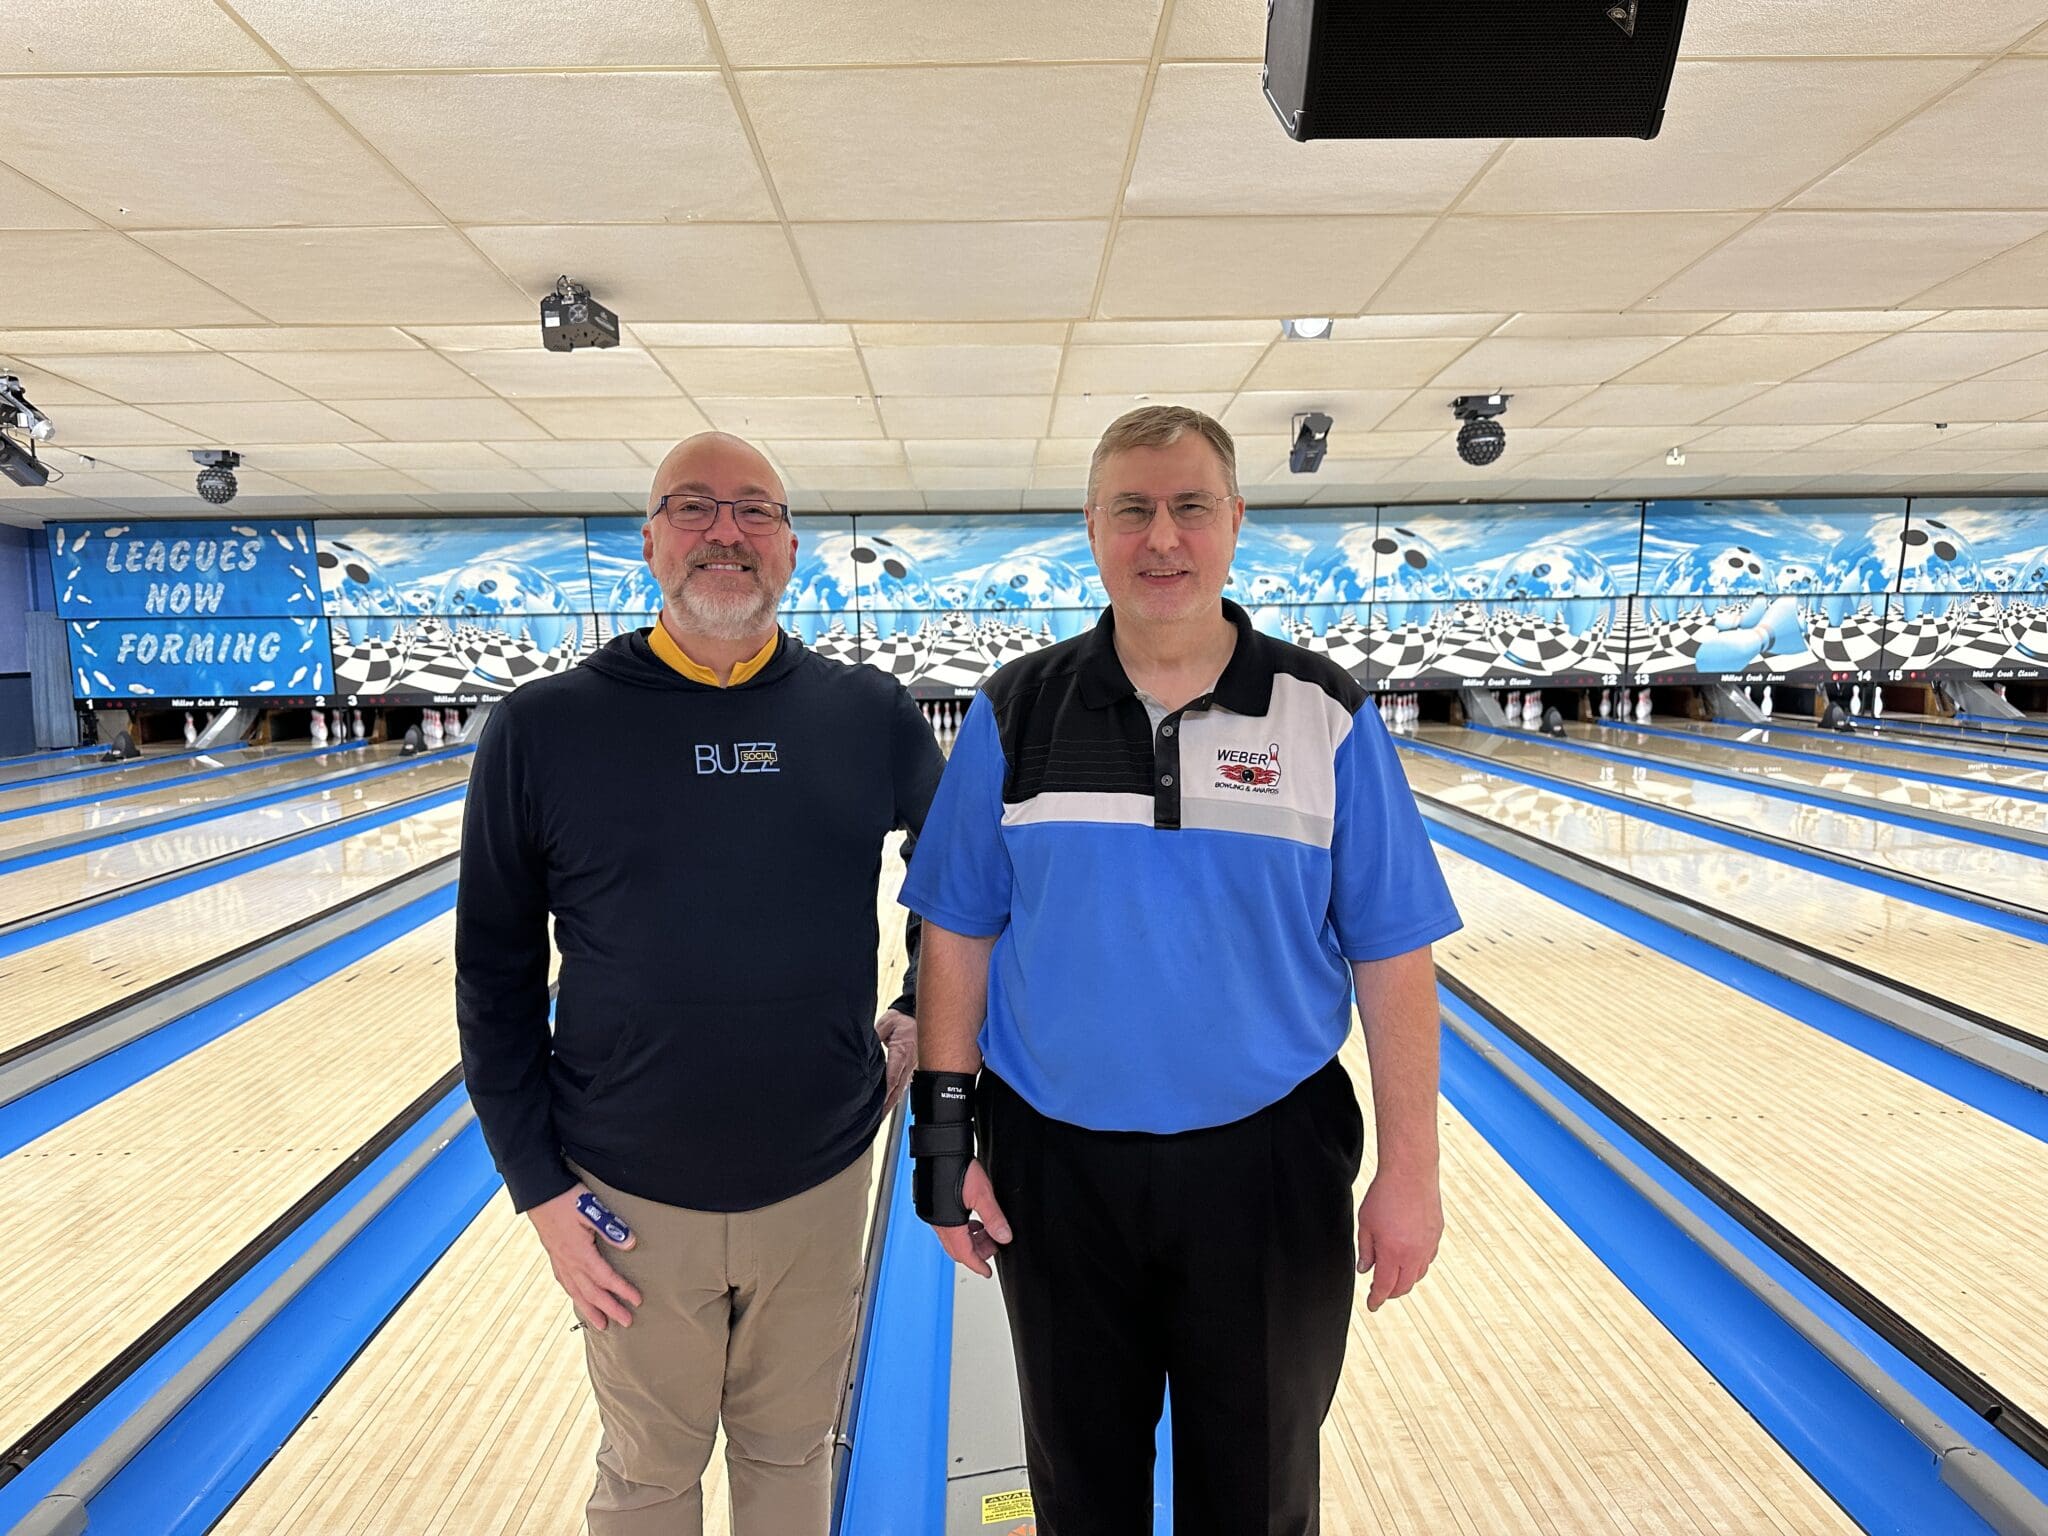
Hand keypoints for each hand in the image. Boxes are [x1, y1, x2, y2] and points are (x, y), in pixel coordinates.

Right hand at [528, 1183, 642, 1330]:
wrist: (539, 1193)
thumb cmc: (568, 1199)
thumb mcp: (592, 1210)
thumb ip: (611, 1228)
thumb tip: (631, 1244)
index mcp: (580, 1253)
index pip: (606, 1278)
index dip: (622, 1291)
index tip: (637, 1301)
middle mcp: (569, 1262)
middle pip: (592, 1293)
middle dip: (610, 1309)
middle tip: (627, 1322)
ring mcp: (559, 1261)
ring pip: (576, 1292)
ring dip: (591, 1310)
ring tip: (602, 1325)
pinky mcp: (554, 1256)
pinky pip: (566, 1284)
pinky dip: (575, 1296)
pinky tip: (579, 1299)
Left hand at [875, 1008, 916, 1111]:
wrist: (915, 1016)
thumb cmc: (901, 1021)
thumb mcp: (886, 1025)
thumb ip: (874, 1037)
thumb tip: (862, 1049)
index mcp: (902, 1052)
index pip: (893, 1076)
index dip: (885, 1092)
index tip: (878, 1105)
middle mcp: (909, 1063)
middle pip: (898, 1089)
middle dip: (887, 1105)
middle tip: (877, 1119)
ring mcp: (911, 1067)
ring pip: (901, 1090)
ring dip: (891, 1104)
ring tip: (880, 1117)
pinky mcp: (911, 1069)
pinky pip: (903, 1085)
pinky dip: (895, 1097)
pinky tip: (888, 1105)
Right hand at [931, 1159, 1010, 1278]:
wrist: (941, 1149)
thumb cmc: (957, 1166)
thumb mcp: (982, 1194)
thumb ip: (993, 1218)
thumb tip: (1004, 1236)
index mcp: (949, 1224)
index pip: (964, 1254)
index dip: (977, 1265)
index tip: (987, 1272)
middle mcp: (938, 1222)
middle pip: (957, 1249)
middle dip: (976, 1253)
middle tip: (993, 1249)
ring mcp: (935, 1215)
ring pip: (953, 1239)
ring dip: (971, 1241)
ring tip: (987, 1234)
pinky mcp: (935, 1207)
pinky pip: (950, 1228)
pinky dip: (964, 1230)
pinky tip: (975, 1222)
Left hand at [1356, 1166, 1441, 1311]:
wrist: (1410, 1172)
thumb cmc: (1384, 1195)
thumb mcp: (1365, 1223)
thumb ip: (1366, 1250)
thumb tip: (1365, 1270)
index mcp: (1393, 1252)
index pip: (1384, 1286)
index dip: (1377, 1299)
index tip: (1371, 1305)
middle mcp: (1414, 1253)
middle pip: (1403, 1286)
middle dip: (1391, 1293)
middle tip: (1380, 1292)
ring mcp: (1428, 1245)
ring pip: (1418, 1274)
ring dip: (1405, 1280)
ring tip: (1393, 1276)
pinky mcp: (1437, 1234)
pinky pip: (1428, 1258)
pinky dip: (1417, 1265)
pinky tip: (1408, 1259)